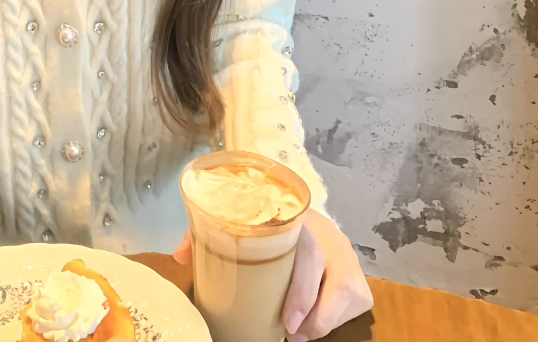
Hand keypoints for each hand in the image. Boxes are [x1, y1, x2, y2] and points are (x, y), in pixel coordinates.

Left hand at [173, 209, 371, 340]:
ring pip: (350, 296)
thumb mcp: (236, 225)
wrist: (293, 209)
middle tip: (290, 335)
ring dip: (324, 321)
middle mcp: (329, 235)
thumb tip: (179, 256)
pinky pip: (356, 303)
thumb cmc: (260, 222)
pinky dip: (335, 320)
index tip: (287, 324)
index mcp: (298, 219)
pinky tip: (315, 324)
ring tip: (299, 333)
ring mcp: (348, 255)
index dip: (302, 292)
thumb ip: (208, 235)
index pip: (310, 253)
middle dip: (314, 316)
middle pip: (336, 280)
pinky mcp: (358, 276)